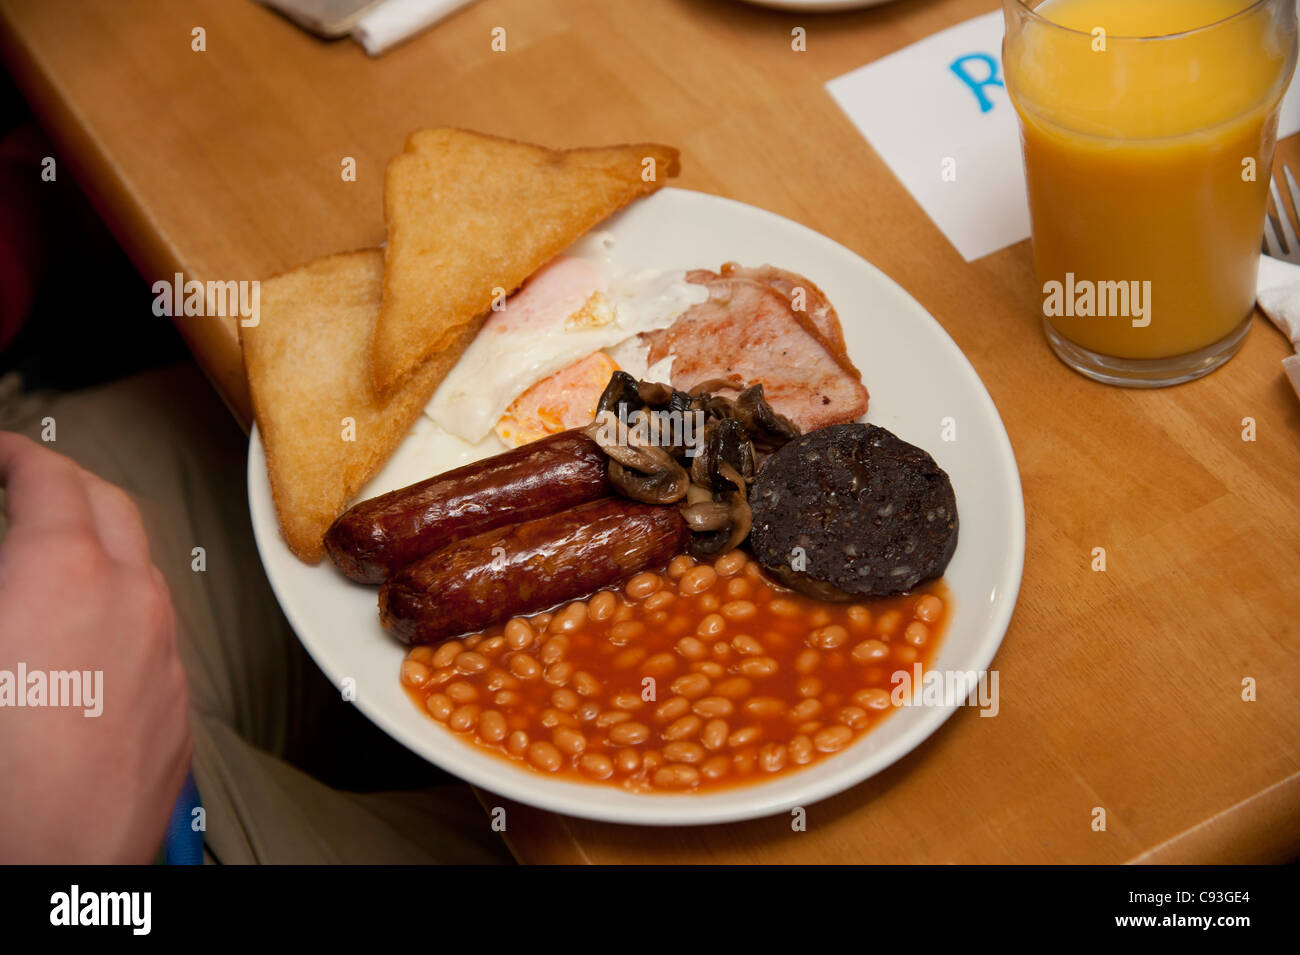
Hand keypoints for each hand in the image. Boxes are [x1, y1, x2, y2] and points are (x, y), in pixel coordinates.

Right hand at [0, 432, 191, 862]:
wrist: (46, 872)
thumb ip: (2, 578)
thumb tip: (10, 561)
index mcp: (62, 573)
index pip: (48, 476)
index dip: (16, 453)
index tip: (0, 450)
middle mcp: (130, 601)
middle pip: (109, 506)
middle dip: (67, 482)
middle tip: (27, 483)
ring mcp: (164, 653)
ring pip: (142, 568)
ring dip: (101, 544)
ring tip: (54, 554)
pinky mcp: (178, 705)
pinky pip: (157, 630)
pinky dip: (124, 605)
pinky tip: (86, 632)